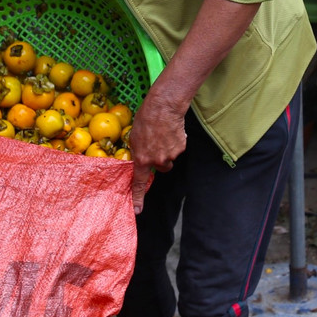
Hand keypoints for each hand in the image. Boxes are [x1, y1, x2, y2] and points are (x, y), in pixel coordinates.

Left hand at [128, 92, 187, 213]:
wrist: (164, 106)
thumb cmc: (146, 118)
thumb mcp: (134, 137)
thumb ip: (138, 152)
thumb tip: (142, 158)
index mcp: (142, 159)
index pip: (140, 183)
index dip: (138, 198)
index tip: (137, 210)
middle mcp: (157, 160)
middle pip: (162, 168)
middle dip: (160, 159)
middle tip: (157, 144)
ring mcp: (171, 155)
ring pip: (170, 158)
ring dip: (168, 149)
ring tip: (164, 134)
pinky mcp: (181, 147)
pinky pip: (178, 148)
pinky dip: (176, 141)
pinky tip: (171, 130)